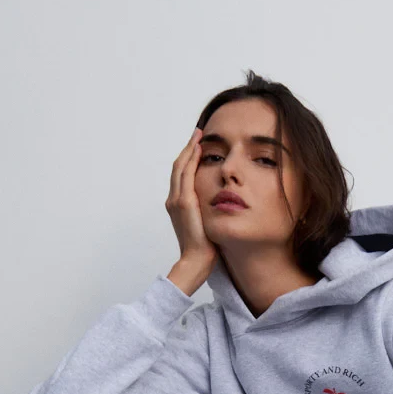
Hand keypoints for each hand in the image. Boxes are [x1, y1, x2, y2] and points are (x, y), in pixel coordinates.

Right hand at [166, 127, 218, 269]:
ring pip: (180, 167)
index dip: (188, 158)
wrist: (197, 260)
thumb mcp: (206, 223)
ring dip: (189, 149)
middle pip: (178, 166)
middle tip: (197, 133)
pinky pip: (186, 175)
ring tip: (198, 135)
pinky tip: (199, 149)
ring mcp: (177, 200)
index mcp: (178, 204)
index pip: (182, 175)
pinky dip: (191, 160)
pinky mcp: (184, 203)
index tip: (198, 146)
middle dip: (187, 148)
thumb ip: (207, 210)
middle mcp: (173, 200)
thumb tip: (219, 202)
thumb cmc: (204, 246)